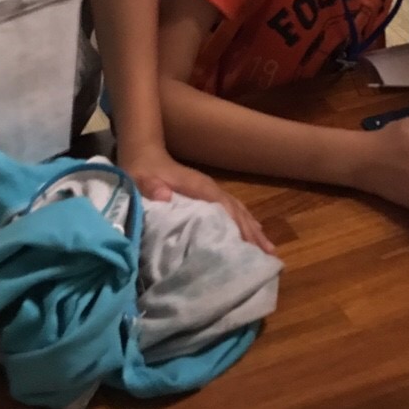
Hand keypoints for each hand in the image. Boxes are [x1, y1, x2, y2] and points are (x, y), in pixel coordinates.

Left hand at [119, 144, 275, 255]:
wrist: (143, 153)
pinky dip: (244, 222)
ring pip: (238, 210)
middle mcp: (209, 189)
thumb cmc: (142, 171)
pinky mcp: (206, 196)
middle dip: (252, 231)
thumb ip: (151, 187)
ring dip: (252, 228)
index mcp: (198, 187)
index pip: (224, 207)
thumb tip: (166, 198)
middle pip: (237, 210)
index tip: (252, 246)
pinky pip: (232, 209)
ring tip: (268, 249)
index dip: (238, 226)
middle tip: (269, 255)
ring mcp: (210, 191)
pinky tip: (252, 233)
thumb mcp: (140, 179)